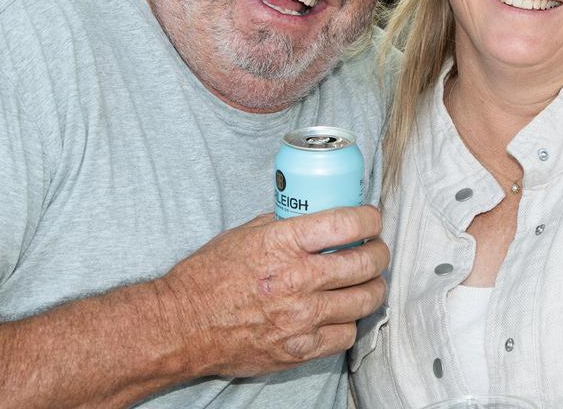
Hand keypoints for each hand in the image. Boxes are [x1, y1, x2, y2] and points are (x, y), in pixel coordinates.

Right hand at [153, 206, 388, 378]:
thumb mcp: (245, 233)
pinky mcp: (299, 350)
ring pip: (363, 301)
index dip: (369, 219)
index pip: (346, 225)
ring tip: (369, 280)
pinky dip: (349, 321)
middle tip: (377, 249)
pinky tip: (343, 311)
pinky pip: (345, 335)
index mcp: (283, 244)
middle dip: (379, 252)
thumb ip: (284, 223)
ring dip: (373, 286)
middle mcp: (297, 280)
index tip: (372, 218)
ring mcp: (301, 318)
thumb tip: (316, 213)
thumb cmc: (208, 277)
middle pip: (364, 263)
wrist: (183, 325)